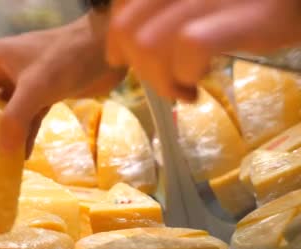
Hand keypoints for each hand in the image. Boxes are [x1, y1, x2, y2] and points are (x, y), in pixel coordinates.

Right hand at [0, 13, 124, 157]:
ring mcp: (26, 82)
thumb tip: (3, 153)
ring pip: (3, 109)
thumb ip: (16, 119)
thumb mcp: (35, 88)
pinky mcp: (45, 93)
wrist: (107, 50)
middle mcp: (5, 69)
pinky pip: (27, 117)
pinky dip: (22, 134)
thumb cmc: (66, 59)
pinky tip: (18, 157)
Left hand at [106, 0, 300, 100]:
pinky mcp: (245, 16)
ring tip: (183, 90)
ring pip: (149, 42)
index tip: (122, 59)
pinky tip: (197, 87)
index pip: (123, 6)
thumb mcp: (204, 6)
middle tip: (164, 82)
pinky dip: (185, 75)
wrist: (300, 5)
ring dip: (160, 81)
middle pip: (128, 28)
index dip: (116, 37)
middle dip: (137, 67)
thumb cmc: (255, 5)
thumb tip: (128, 43)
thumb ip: (169, 13)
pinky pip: (191, 45)